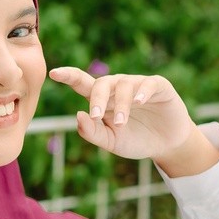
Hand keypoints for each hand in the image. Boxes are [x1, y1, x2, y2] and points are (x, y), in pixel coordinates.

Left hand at [49, 66, 197, 160]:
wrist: (165, 145)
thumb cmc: (135, 140)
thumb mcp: (111, 142)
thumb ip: (92, 132)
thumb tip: (78, 115)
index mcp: (102, 100)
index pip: (82, 84)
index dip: (69, 76)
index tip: (54, 73)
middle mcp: (118, 88)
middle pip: (102, 83)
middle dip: (97, 99)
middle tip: (95, 116)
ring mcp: (138, 85)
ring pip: (124, 85)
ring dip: (120, 105)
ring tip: (120, 124)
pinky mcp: (159, 87)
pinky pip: (148, 84)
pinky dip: (142, 92)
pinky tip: (138, 103)